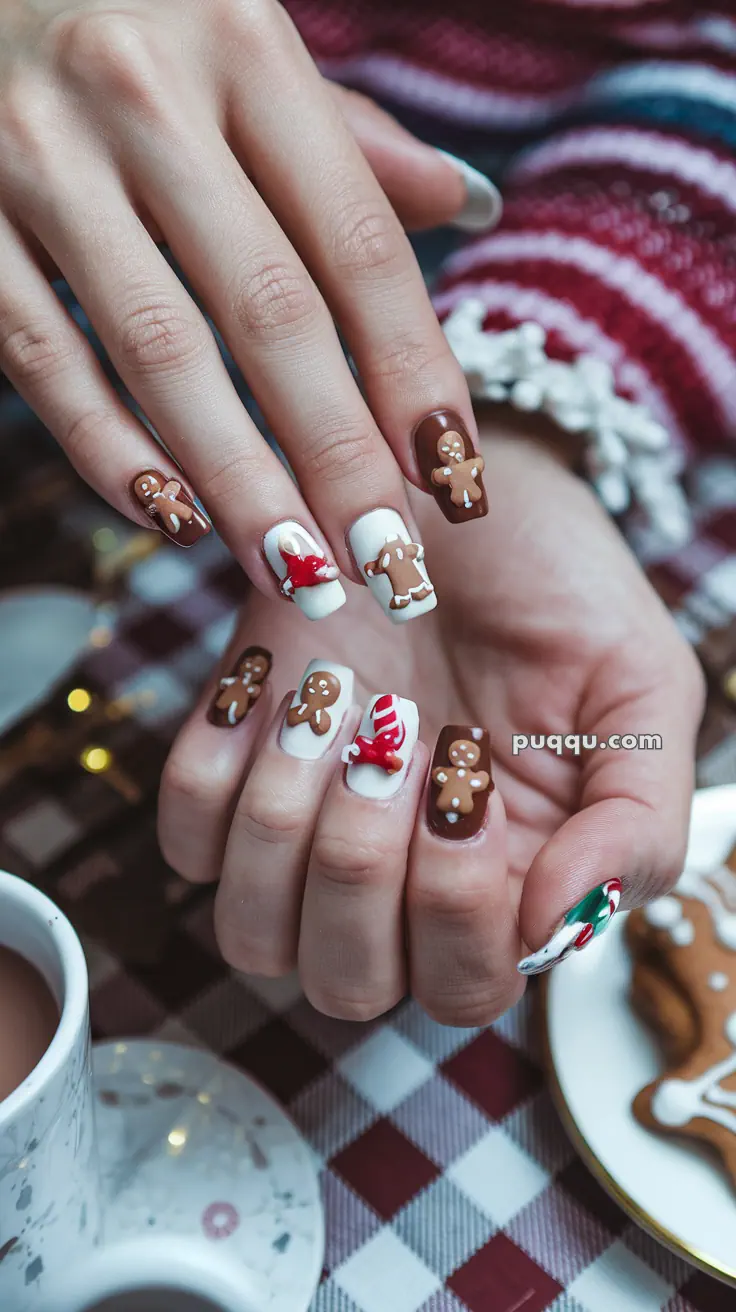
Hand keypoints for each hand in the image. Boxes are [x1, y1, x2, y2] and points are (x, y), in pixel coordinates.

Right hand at [0, 0, 497, 600]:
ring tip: (302, 573)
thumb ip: (351, 138)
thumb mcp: (248, 47)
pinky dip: (109, 450)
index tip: (454, 482)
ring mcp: (40, 156)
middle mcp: (145, 94)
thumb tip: (468, 203)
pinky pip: (43, 357)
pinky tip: (176, 518)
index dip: (414, 375)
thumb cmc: (136, 24)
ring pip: (160, 355)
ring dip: (240, 483)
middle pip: (271, 315)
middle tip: (391, 565)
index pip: (357, 247)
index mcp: (244, 44)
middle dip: (340, 458)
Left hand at [158, 421, 703, 1022]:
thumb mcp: (642, 687)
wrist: (459, 486)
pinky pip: (184, 840)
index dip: (454, 904)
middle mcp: (400, 881)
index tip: (468, 762)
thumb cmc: (560, 583)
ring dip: (283, 820)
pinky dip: (215, 766)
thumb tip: (561, 926)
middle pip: (346, 982)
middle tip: (393, 730)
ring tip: (333, 696)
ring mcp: (309, 834)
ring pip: (251, 934)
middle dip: (358, 866)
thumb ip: (636, 823)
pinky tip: (273, 680)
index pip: (465, 985)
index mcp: (508, 881)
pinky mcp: (235, 772)